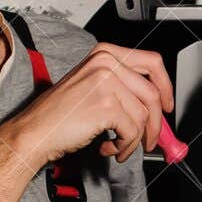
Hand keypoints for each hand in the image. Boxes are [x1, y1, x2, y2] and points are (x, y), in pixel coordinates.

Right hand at [6, 43, 174, 165]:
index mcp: (105, 53)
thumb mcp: (92, 87)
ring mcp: (106, 82)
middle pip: (153, 93)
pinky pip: (132, 132)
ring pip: (144, 116)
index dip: (166, 86)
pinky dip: (124, 147)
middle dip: (157, 123)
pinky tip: (108, 148)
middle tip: (151, 140)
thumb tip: (158, 110)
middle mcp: (106, 62)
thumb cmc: (58, 115)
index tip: (167, 105)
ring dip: (134, 140)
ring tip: (117, 146)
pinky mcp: (105, 105)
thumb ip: (124, 91)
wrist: (34, 131)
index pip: (152, 62)